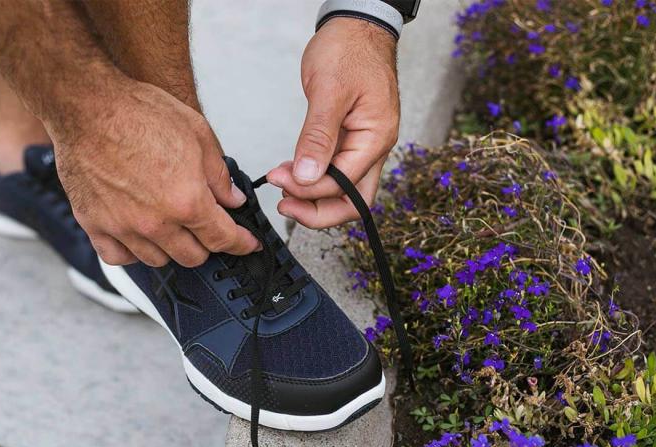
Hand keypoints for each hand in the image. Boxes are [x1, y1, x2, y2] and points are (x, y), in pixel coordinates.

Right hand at [48, 75, 258, 267]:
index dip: (241, 244)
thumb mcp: (198, 134)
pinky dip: (133, 254)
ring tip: (174, 229)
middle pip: (192, 256)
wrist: (87, 105)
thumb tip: (232, 200)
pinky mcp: (95, 224)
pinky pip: (118, 257)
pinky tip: (140, 238)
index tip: (247, 244)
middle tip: (208, 229)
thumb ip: (219, 175)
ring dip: (172, 249)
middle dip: (207, 245)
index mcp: (186, 201)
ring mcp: (123, 227)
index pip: (223, 239)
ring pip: (158, 260)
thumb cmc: (138, 112)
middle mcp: (155, 222)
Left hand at [266, 17, 399, 228]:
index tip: (279, 181)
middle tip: (284, 204)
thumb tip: (306, 176)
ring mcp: (365, 146)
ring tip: (283, 185)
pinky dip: (315, 178)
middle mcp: (375, 148)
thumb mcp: (328, 91)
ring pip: (344, 191)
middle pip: (353, 202)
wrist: (356, 26)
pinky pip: (338, 172)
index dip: (310, 191)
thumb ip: (317, 137)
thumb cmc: (348, 49)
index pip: (345, 186)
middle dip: (317, 211)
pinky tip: (293, 171)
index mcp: (376, 138)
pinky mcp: (352, 140)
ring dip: (314, 196)